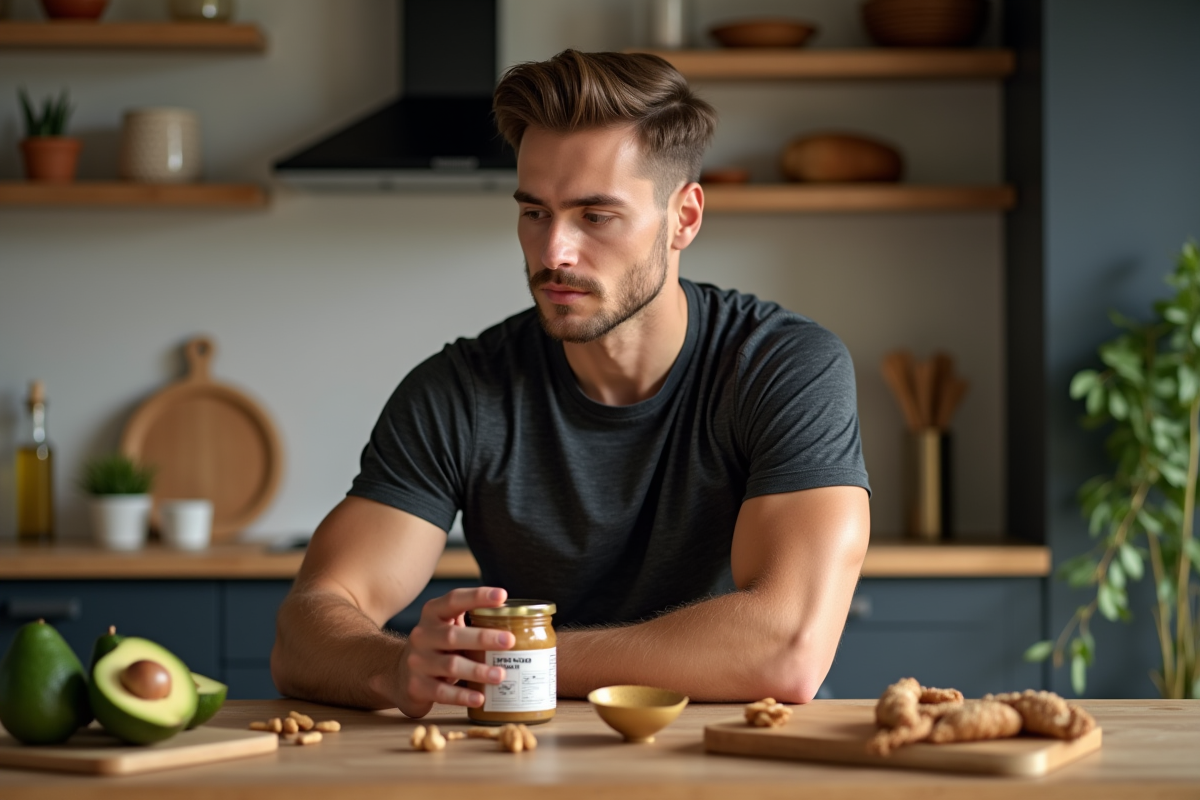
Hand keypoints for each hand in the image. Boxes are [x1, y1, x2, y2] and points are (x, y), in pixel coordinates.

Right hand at [396, 586, 514, 717]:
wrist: (399, 675)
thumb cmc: (438, 648)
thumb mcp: (449, 628)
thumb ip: (473, 622)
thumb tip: (520, 622)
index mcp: (433, 614)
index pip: (454, 600)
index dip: (478, 596)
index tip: (502, 595)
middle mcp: (422, 635)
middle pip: (453, 635)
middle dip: (483, 637)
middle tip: (509, 641)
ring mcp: (417, 662)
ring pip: (450, 665)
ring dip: (478, 670)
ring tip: (500, 674)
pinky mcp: (416, 686)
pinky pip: (442, 692)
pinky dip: (462, 696)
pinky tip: (480, 698)